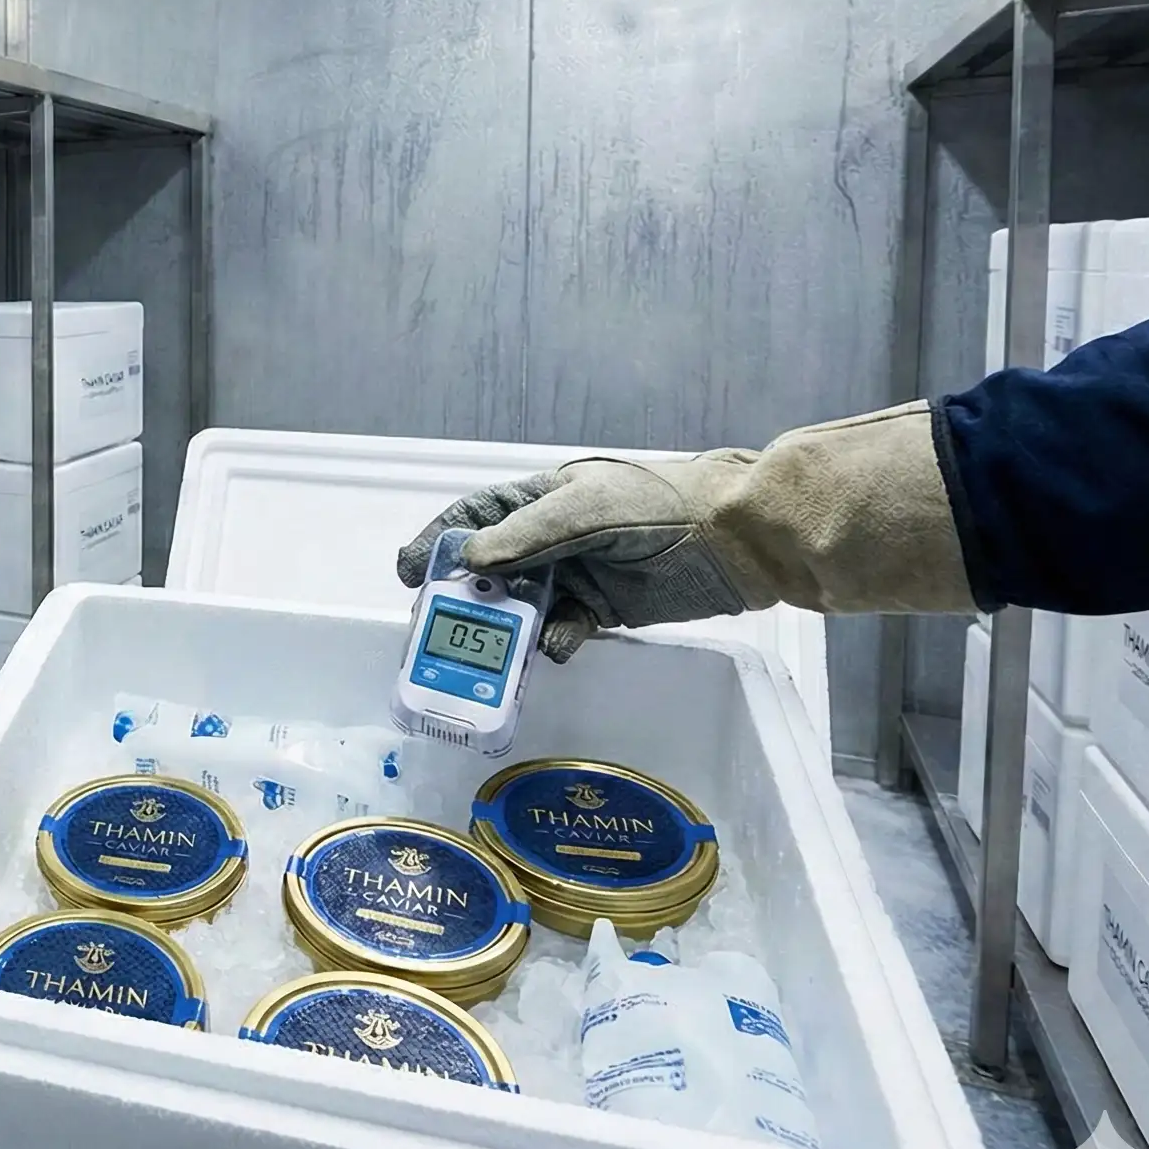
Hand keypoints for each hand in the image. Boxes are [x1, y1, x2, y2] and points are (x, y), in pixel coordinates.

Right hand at [394, 458, 760, 662]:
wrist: (739, 541)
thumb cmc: (662, 509)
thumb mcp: (590, 510)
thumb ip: (529, 535)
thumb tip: (469, 560)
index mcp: (545, 498)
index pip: (478, 517)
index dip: (440, 540)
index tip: (409, 571)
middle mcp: (554, 537)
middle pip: (493, 567)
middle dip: (465, 594)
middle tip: (435, 622)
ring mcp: (578, 574)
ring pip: (524, 604)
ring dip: (505, 626)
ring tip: (486, 650)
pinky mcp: (604, 610)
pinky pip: (563, 629)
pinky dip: (554, 641)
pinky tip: (557, 648)